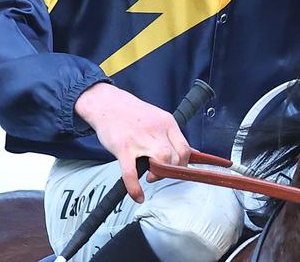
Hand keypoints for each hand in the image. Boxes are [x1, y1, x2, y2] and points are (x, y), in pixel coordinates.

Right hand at [74, 83, 190, 202]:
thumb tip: (193, 153)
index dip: (183, 164)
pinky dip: (135, 188)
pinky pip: (131, 173)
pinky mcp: (122, 148)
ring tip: (151, 177)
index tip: (175, 170)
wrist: (106, 104)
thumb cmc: (131, 113)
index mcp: (167, 122)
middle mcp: (156, 130)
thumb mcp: (158, 118)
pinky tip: (137, 195)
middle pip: (175, 157)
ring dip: (159, 176)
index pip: (185, 148)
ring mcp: (139, 139)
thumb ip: (172, 135)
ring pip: (160, 161)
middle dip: (171, 171)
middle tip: (161, 174)